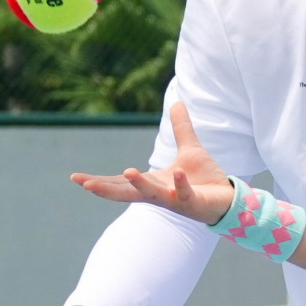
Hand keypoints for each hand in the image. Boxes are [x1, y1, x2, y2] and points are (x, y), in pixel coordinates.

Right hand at [71, 104, 235, 224]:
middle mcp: (160, 194)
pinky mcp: (194, 204)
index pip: (120, 183)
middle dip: (106, 189)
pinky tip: (177, 174)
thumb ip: (181, 127)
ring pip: (154, 195)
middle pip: (127, 193)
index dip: (99, 180)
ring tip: (127, 171)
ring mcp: (175, 201)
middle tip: (85, 185)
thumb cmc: (205, 179)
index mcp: (153, 182)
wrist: (229, 199)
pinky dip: (181, 186)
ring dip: (140, 186)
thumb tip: (177, 101)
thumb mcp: (190, 149)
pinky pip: (185, 195)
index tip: (76, 178)